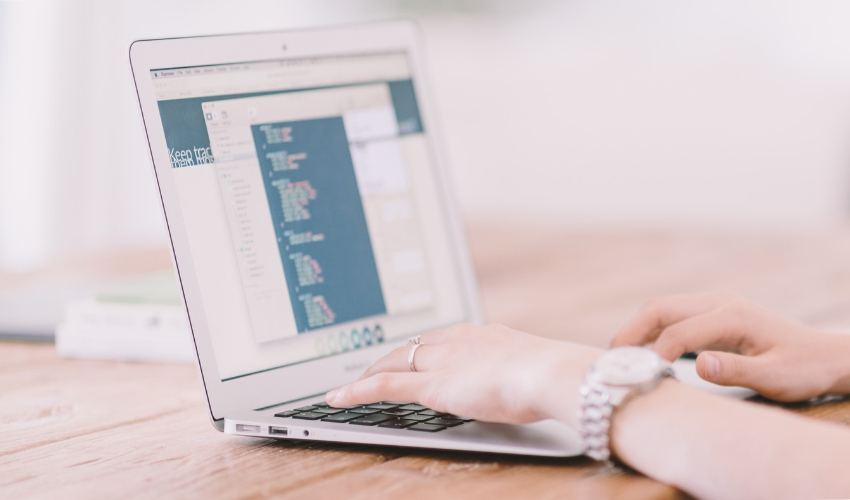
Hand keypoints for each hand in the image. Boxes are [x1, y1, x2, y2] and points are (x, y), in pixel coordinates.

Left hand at [326, 323, 600, 425]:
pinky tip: (338, 398)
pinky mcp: (431, 385)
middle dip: (389, 356)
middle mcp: (457, 340)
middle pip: (411, 346)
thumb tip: (521, 380)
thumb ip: (517, 371)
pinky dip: (358, 391)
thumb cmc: (553, 375)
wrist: (552, 374)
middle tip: (372, 366)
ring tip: (353, 383)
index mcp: (482, 334)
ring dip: (371, 372)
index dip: (420, 348)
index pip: (439, 338)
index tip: (413, 354)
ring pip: (394, 361)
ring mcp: (442, 361)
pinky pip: (384, 385)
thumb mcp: (532, 369)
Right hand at [611, 292, 849, 400]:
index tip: (638, 377)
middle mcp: (720, 302)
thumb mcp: (775, 378)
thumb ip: (736, 371)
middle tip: (610, 359)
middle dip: (630, 331)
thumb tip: (698, 365)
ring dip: (636, 329)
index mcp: (733, 315)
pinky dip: (649, 330)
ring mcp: (714, 305)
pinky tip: (640, 352)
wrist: (822, 356)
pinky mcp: (710, 314)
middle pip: (660, 308)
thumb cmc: (801, 369)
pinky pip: (670, 316)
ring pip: (661, 308)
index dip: (654, 354)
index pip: (678, 332)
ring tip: (618, 357)